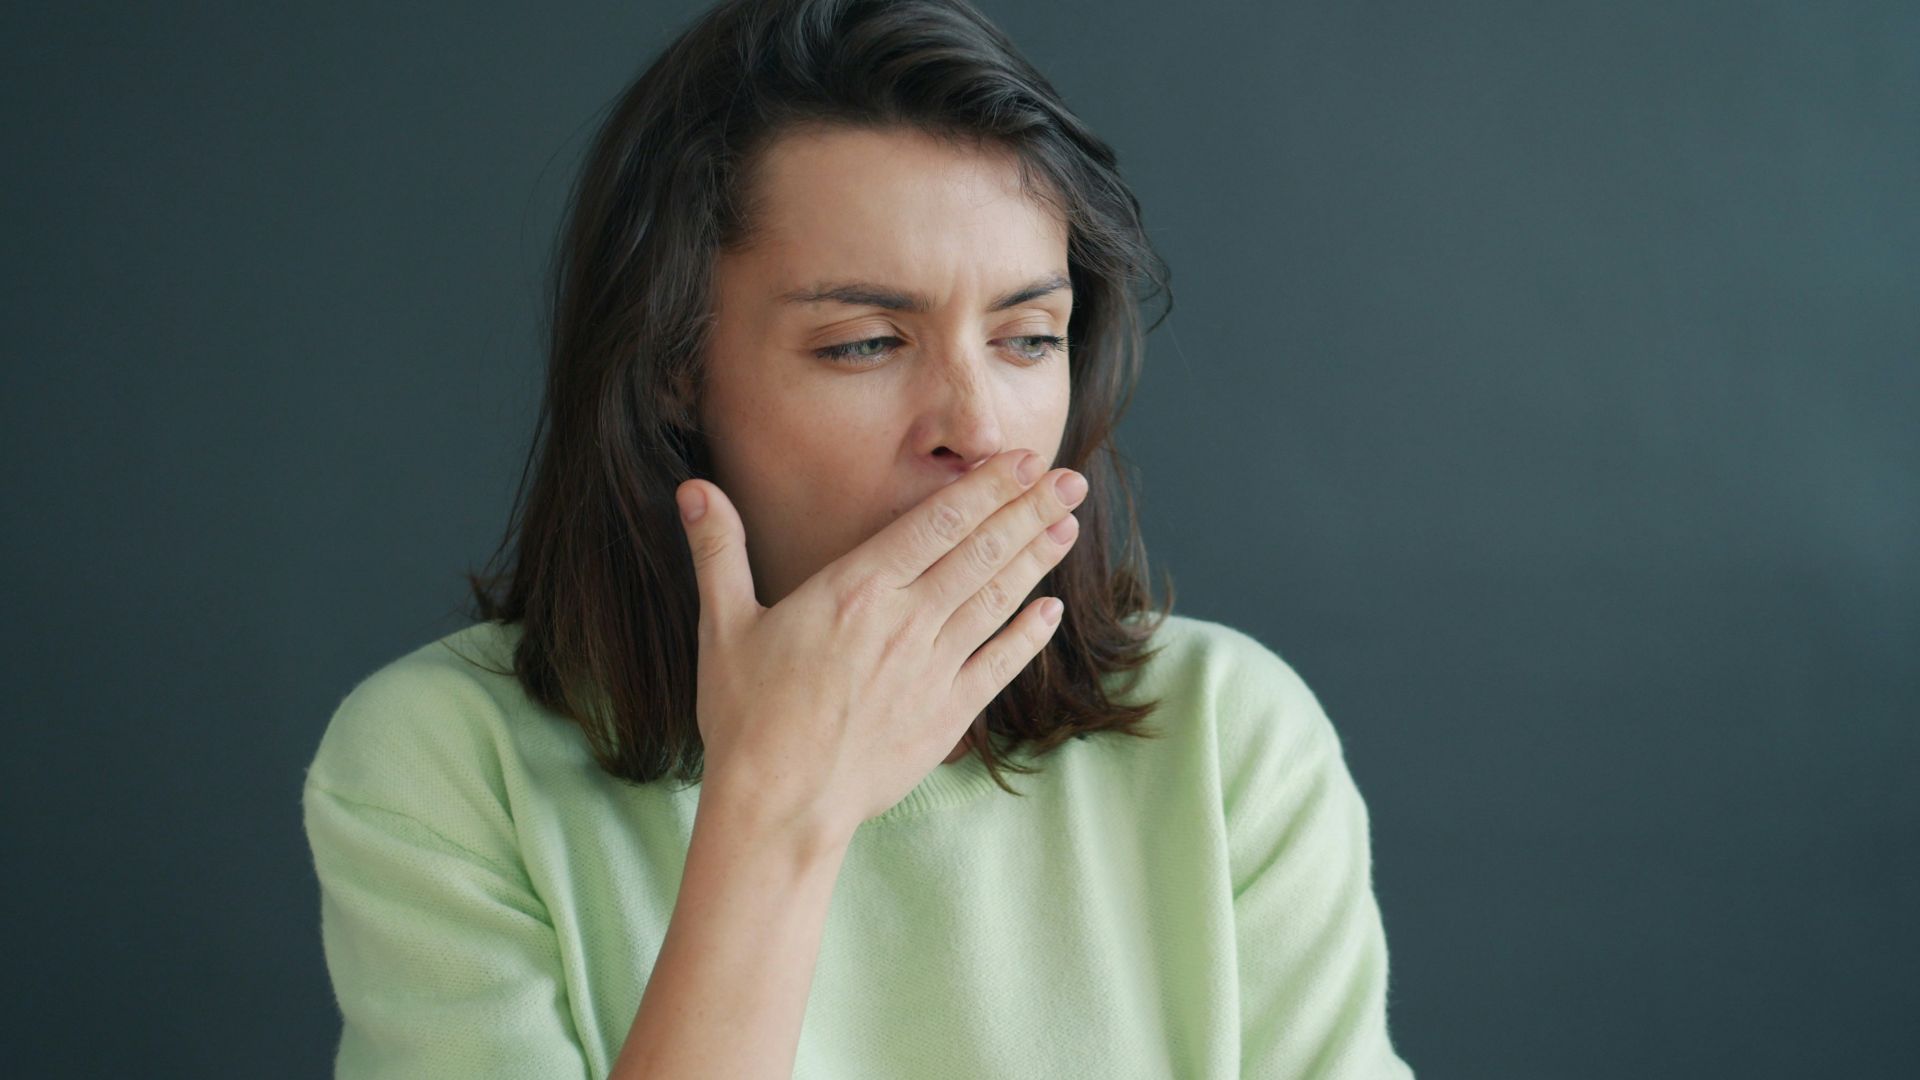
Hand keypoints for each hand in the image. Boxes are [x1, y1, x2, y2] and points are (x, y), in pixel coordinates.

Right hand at [674, 449, 1085, 844]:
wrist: (778, 807)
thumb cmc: (746, 717)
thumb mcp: (723, 626)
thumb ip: (720, 551)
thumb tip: (694, 489)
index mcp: (855, 590)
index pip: (936, 523)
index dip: (985, 487)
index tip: (1020, 459)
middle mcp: (904, 622)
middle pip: (981, 552)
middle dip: (1030, 510)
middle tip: (1072, 480)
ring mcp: (932, 670)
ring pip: (996, 600)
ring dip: (1036, 560)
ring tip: (1068, 526)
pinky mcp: (946, 715)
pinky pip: (999, 665)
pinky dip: (1029, 635)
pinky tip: (1051, 610)